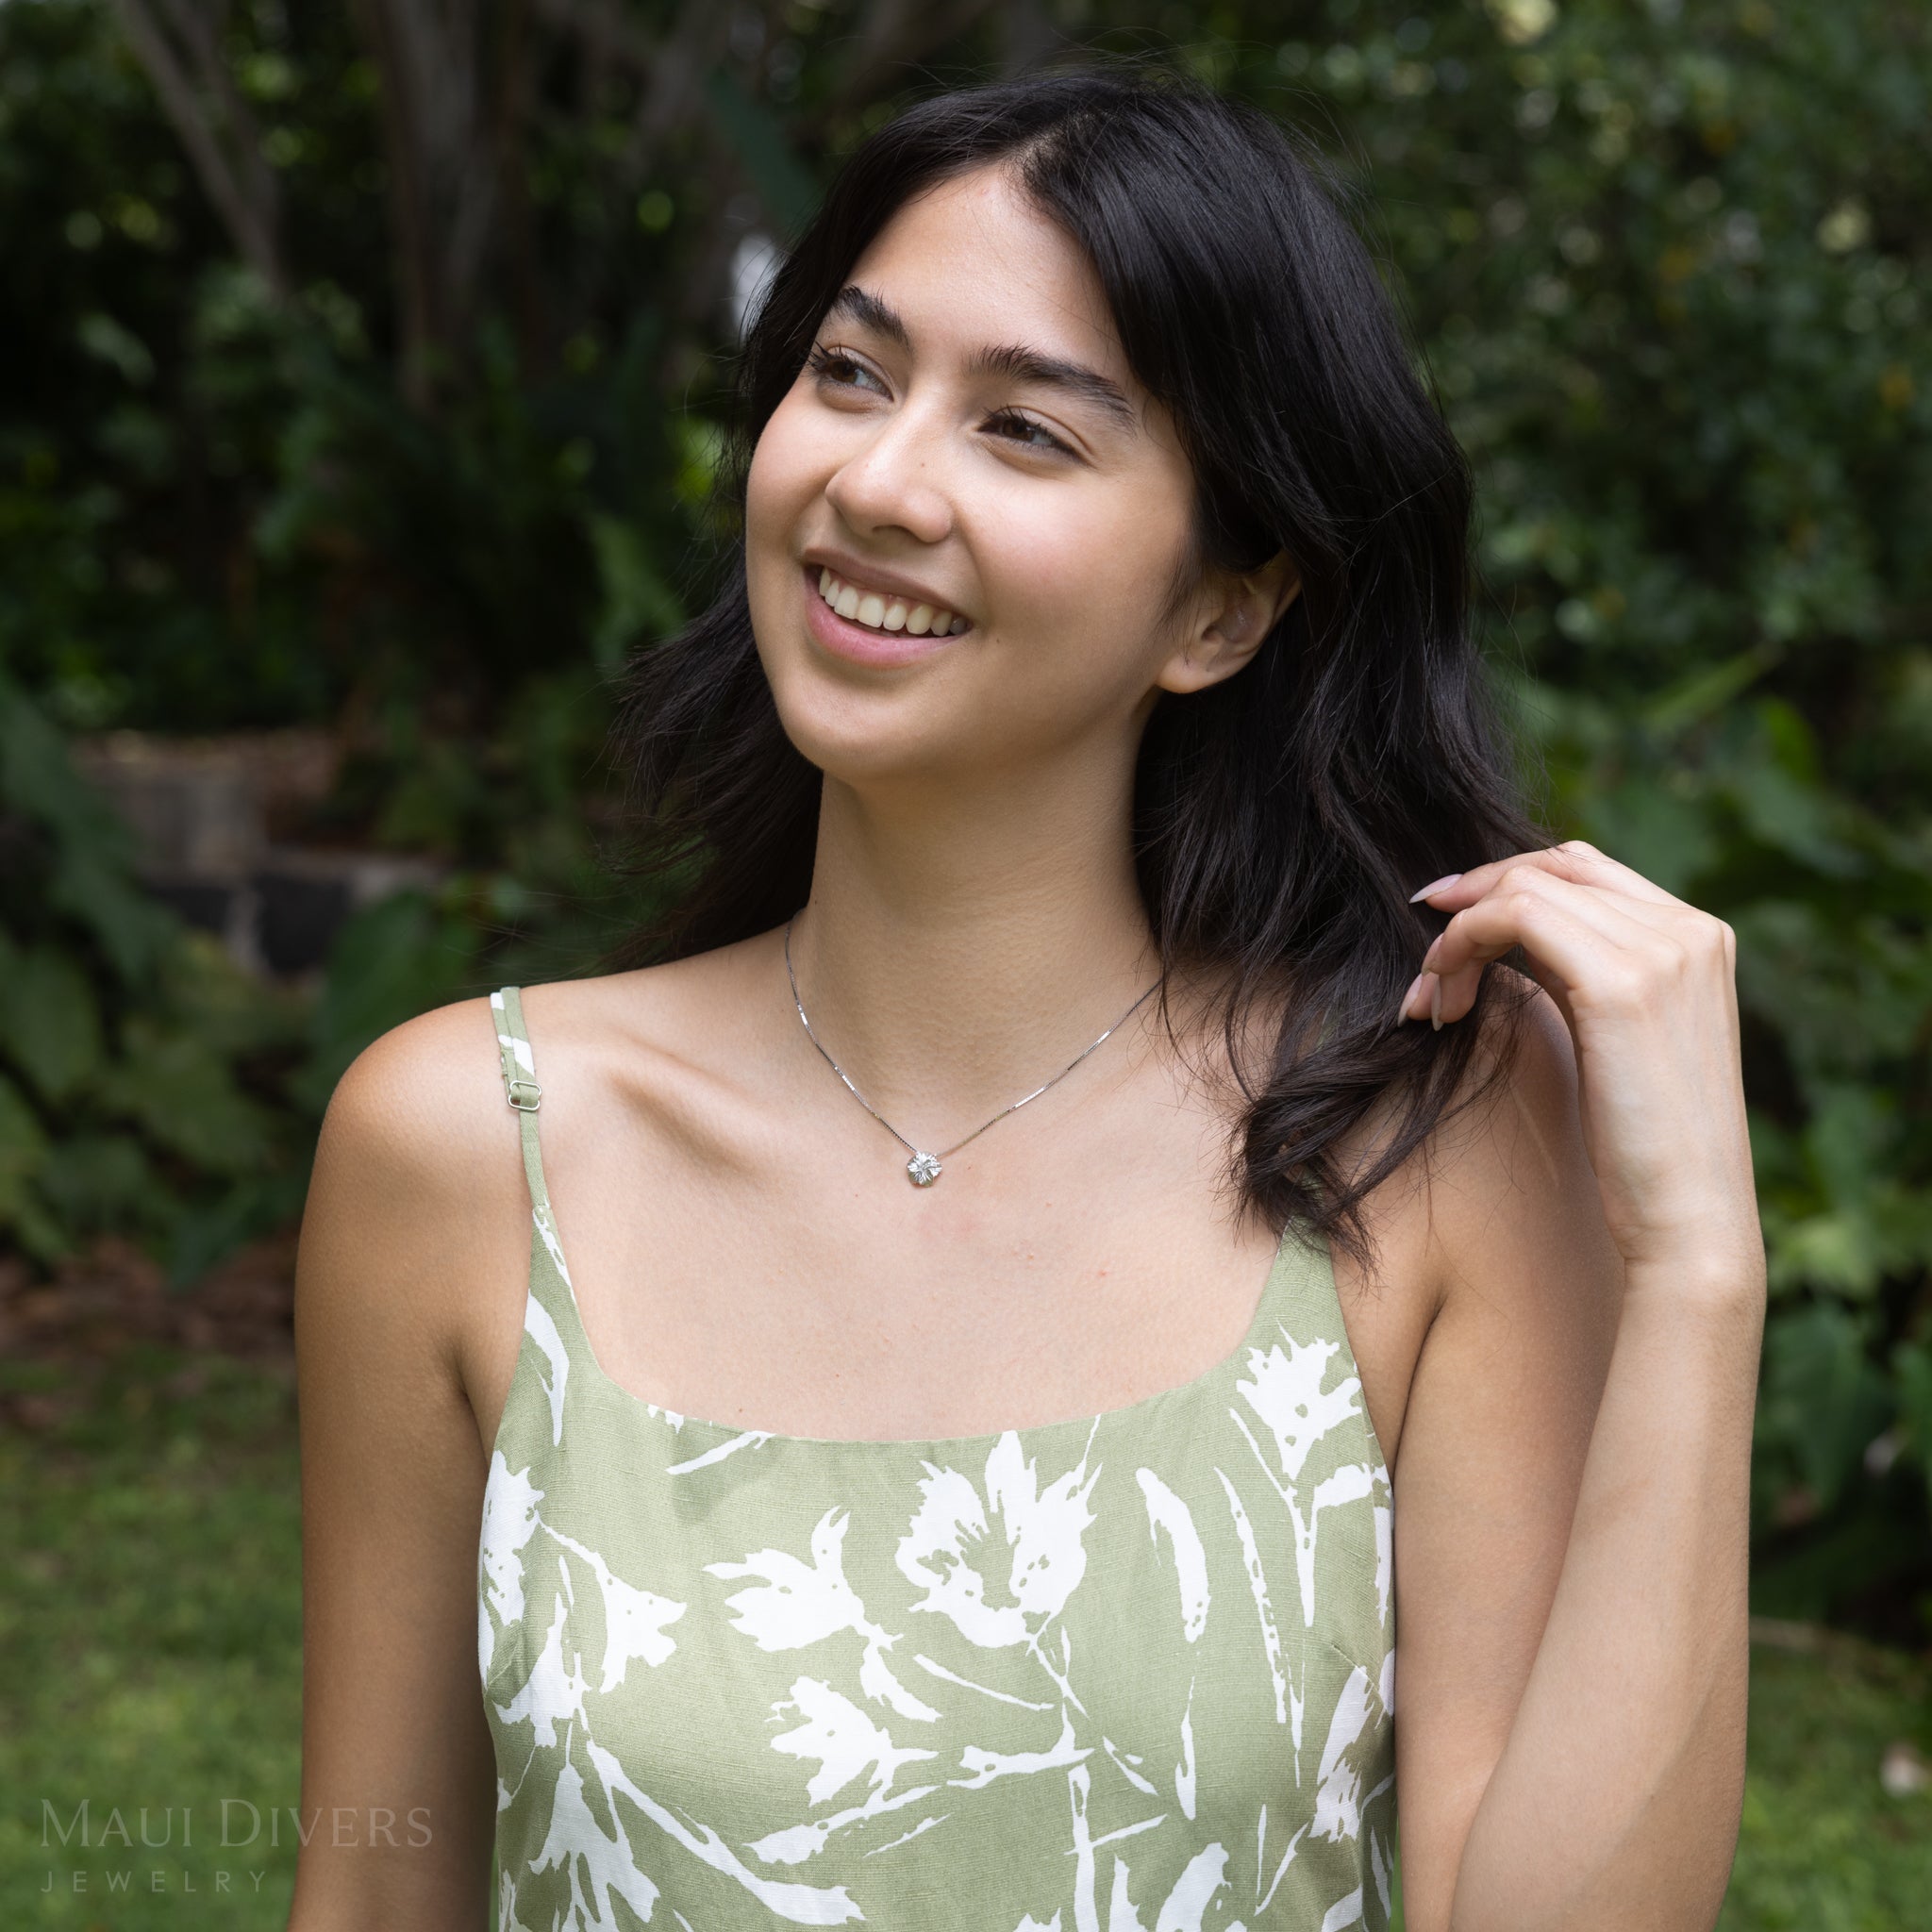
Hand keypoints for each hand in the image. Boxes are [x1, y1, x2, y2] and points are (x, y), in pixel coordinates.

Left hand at [1400, 841, 1763, 1288]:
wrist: (1688, 1218)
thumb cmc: (1644, 1147)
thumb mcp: (1619, 1040)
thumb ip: (1584, 975)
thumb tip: (1511, 936)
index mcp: (1698, 937)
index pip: (1584, 870)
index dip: (1503, 883)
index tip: (1445, 920)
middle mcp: (1689, 929)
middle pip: (1551, 867)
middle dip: (1472, 901)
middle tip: (1426, 961)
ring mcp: (1663, 949)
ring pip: (1522, 889)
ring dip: (1455, 937)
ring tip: (1431, 1002)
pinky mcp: (1621, 981)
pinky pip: (1514, 917)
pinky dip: (1461, 945)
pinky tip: (1442, 1002)